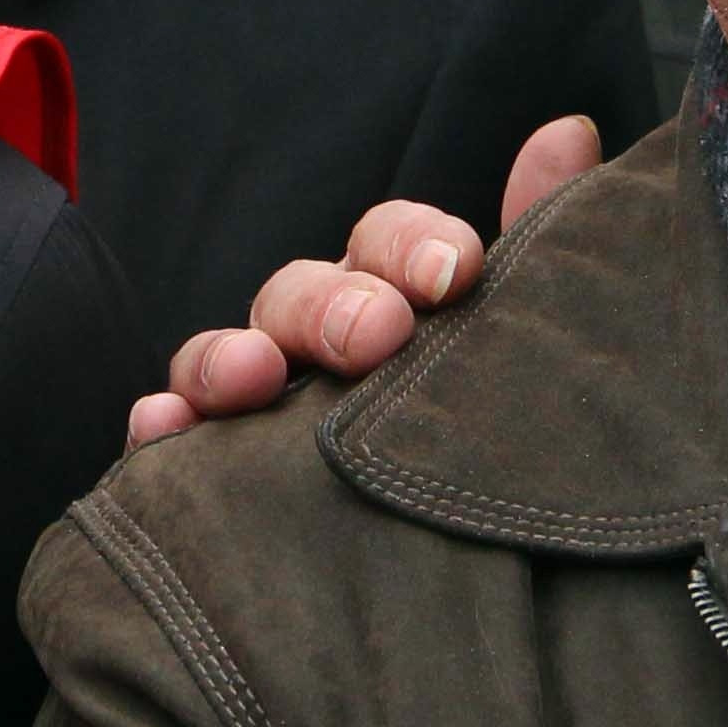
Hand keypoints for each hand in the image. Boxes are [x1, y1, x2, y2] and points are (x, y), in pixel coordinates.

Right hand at [123, 114, 602, 446]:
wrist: (455, 596)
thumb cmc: (485, 437)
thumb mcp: (520, 339)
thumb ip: (541, 240)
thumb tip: (569, 130)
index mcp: (391, 301)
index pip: (387, 241)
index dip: (412, 242)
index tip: (455, 272)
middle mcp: (314, 344)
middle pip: (300, 292)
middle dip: (332, 304)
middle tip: (377, 334)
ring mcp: (252, 408)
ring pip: (221, 358)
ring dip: (228, 355)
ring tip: (254, 374)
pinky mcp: (202, 478)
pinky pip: (164, 443)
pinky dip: (157, 427)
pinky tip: (164, 427)